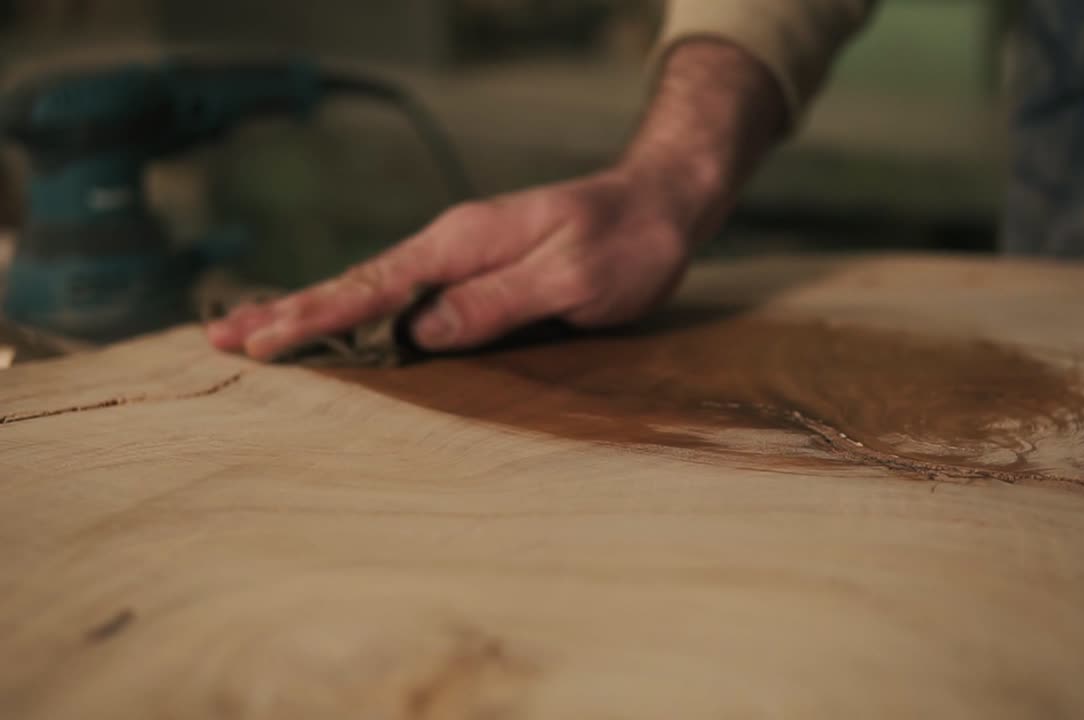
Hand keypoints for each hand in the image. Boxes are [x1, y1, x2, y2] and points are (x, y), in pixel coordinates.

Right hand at [205, 166, 707, 358]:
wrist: (659, 204)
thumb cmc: (626, 242)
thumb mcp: (571, 276)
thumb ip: (498, 301)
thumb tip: (422, 329)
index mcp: (464, 243)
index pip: (374, 286)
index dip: (316, 318)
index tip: (262, 343)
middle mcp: (452, 246)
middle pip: (356, 284)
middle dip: (289, 312)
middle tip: (222, 338)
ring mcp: (462, 257)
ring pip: (373, 290)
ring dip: (312, 312)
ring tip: (254, 333)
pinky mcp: (478, 272)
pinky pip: (404, 296)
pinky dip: (359, 311)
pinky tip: (338, 325)